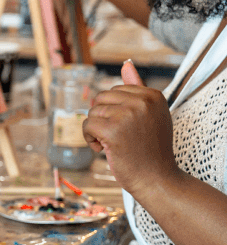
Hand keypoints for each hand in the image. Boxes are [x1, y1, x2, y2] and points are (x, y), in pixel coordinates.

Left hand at [82, 61, 179, 196]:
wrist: (157, 180)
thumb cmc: (150, 150)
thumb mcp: (150, 115)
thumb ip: (137, 89)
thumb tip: (126, 64)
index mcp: (153, 95)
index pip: (115, 90)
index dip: (114, 111)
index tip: (128, 128)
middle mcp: (142, 102)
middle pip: (100, 98)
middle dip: (102, 118)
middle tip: (118, 137)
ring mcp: (128, 115)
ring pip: (92, 113)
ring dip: (96, 131)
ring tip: (114, 144)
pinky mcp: (112, 130)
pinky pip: (86, 125)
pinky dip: (89, 139)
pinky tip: (103, 150)